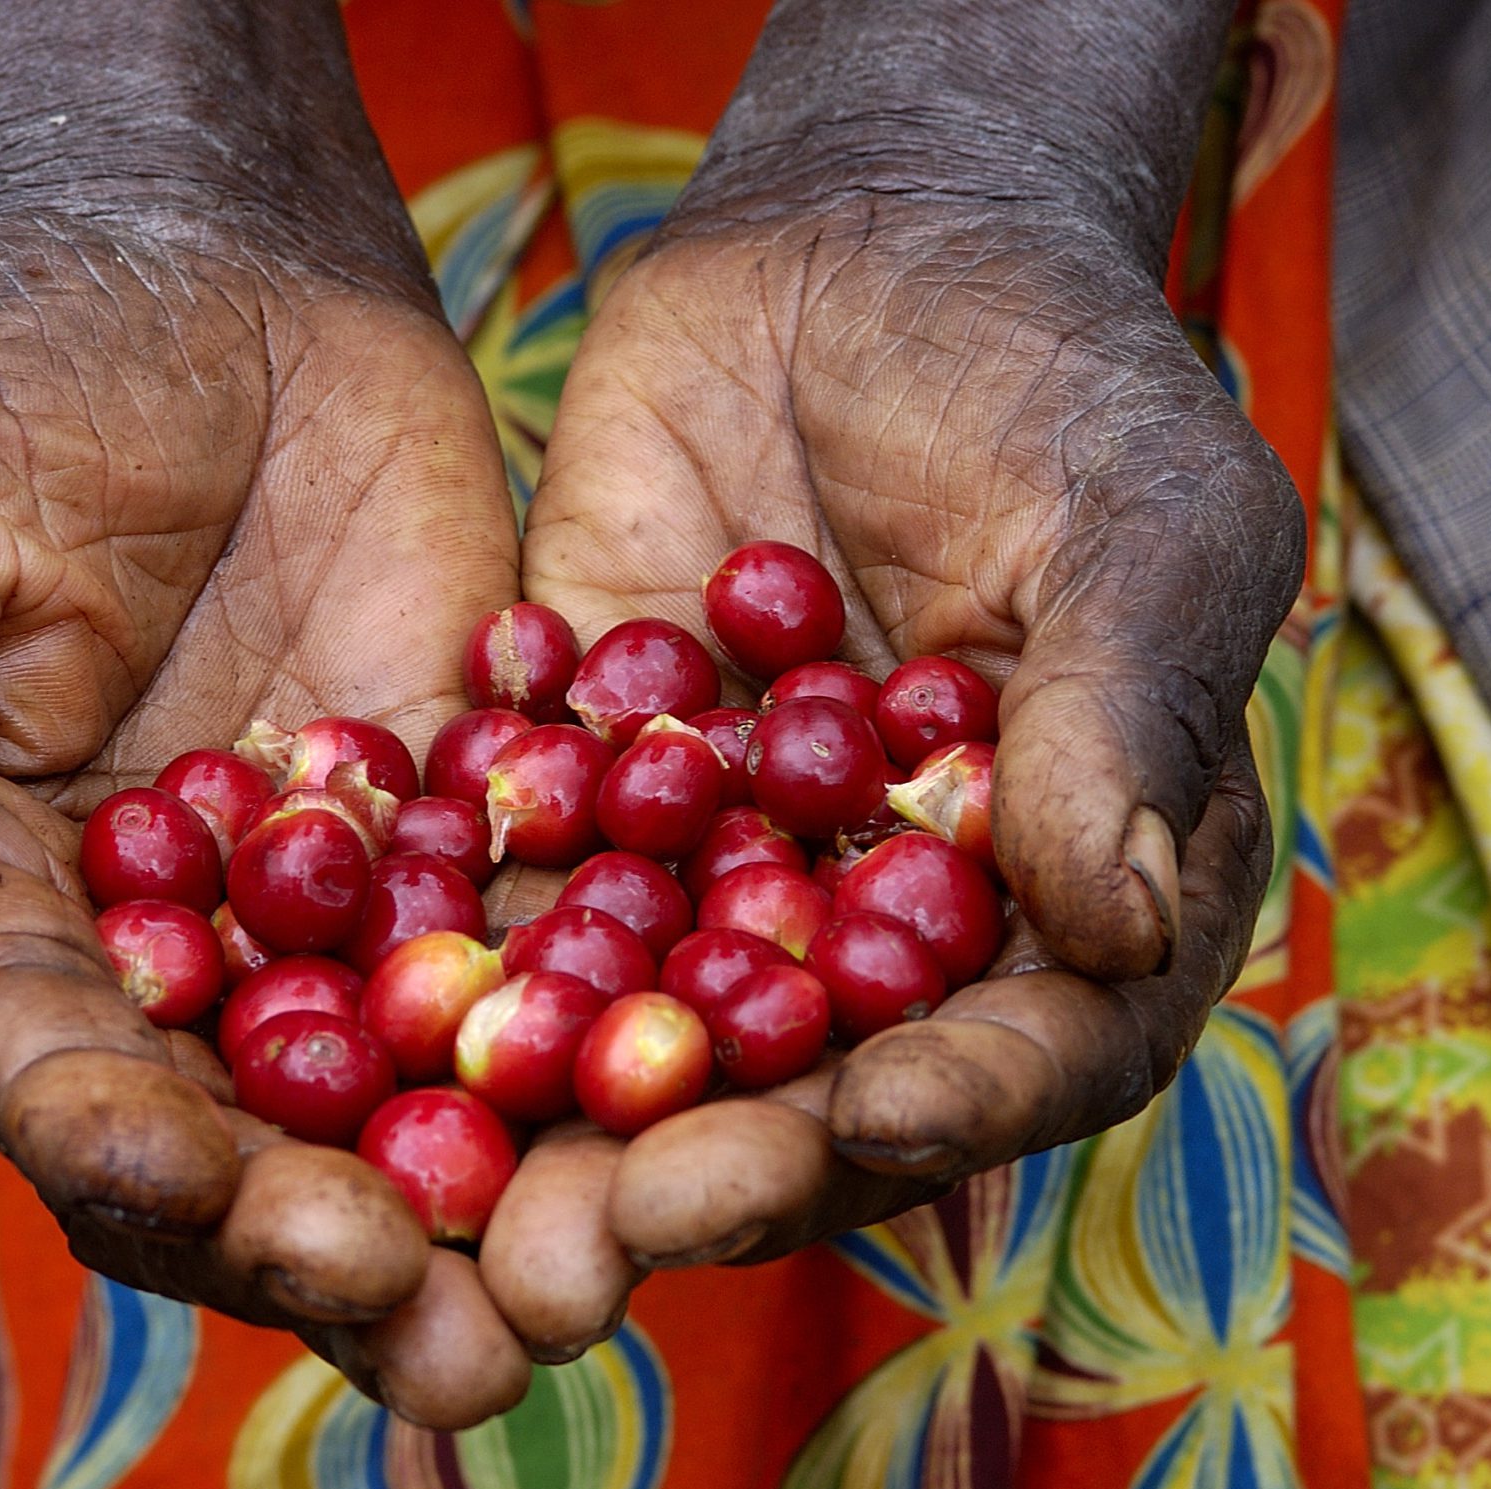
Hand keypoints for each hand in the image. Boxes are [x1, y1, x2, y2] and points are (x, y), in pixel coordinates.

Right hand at [0, 0, 543, 1425]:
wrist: (209, 289)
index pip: (28, 1062)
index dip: (98, 1133)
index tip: (177, 1177)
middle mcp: (152, 980)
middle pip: (229, 1150)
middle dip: (321, 1249)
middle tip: (439, 1341)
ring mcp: (320, 941)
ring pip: (399, 1109)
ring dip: (486, 1216)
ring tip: (576, 1306)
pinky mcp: (468, 874)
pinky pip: (547, 972)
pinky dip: (616, 1048)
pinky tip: (703, 1118)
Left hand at [484, 69, 1295, 1352]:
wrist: (861, 250)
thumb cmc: (1059, 381)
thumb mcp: (1138, 524)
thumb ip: (1123, 718)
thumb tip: (1123, 927)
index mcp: (1075, 905)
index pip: (1038, 1047)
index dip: (961, 1102)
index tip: (869, 1123)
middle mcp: (895, 938)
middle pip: (821, 1096)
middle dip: (721, 1173)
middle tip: (615, 1236)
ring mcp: (734, 887)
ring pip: (653, 1039)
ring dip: (561, 1130)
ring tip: (465, 1205)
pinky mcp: (593, 811)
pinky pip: (519, 898)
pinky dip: (448, 959)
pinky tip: (352, 1016)